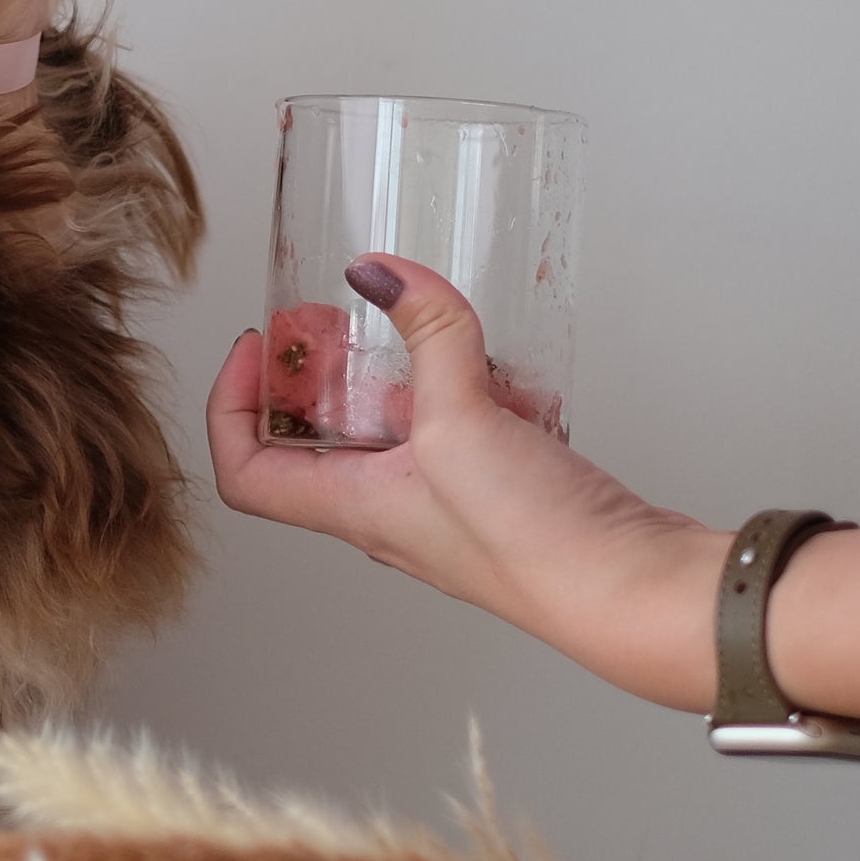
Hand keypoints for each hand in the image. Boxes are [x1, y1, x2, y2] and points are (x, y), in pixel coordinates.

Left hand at [207, 255, 724, 712]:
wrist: (627, 590)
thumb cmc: (529, 539)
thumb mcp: (460, 418)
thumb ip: (427, 333)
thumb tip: (379, 270)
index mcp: (352, 507)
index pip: (247, 471)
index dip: (232, 407)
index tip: (258, 346)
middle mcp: (390, 512)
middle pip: (327, 437)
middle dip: (335, 371)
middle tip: (349, 320)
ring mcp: (448, 505)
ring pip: (408, 425)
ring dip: (424, 375)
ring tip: (457, 343)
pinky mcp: (503, 495)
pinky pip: (474, 431)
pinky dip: (487, 395)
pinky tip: (521, 384)